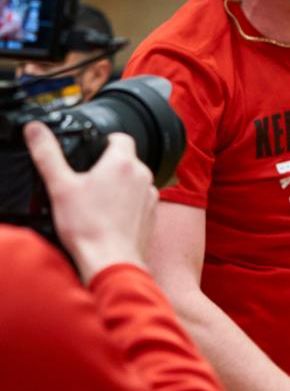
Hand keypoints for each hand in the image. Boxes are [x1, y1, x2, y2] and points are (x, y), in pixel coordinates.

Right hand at [25, 122, 157, 283]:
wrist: (111, 261)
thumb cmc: (87, 227)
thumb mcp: (60, 186)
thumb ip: (47, 154)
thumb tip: (35, 129)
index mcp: (123, 162)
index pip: (121, 137)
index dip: (105, 141)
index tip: (93, 152)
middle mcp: (143, 175)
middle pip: (127, 160)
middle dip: (108, 167)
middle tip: (87, 182)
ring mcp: (150, 196)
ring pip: (134, 181)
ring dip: (119, 186)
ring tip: (96, 203)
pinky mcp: (152, 214)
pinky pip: (139, 201)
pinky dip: (126, 205)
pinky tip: (108, 217)